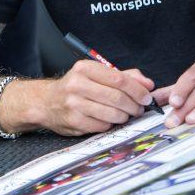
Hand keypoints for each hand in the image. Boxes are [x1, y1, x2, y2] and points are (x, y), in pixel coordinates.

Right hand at [40, 60, 155, 134]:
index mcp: (85, 68)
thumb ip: (124, 76)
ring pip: (112, 113)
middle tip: (139, 109)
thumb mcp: (96, 74)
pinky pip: (102, 125)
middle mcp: (77, 84)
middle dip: (134, 105)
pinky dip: (110, 124)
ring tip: (125, 115)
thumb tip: (147, 84)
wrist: (46, 102)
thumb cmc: (76, 88)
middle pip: (117, 97)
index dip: (137, 90)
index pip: (119, 79)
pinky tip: (108, 120)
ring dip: (124, 116)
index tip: (147, 97)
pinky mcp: (73, 121)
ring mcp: (74, 104)